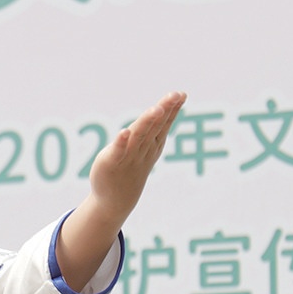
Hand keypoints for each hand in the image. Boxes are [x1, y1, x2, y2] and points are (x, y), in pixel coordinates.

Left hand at [88, 90, 184, 222]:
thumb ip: (153, 127)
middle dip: (164, 110)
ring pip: (139, 136)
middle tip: (175, 95)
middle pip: (154, 126)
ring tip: (156, 109)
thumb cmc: (131, 167)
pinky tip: (124, 132)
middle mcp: (142, 148)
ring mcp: (128, 156)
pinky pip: (118, 151)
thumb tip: (164, 106)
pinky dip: (121, 142)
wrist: (116, 199)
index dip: (172, 109)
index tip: (181, 94)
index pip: (163, 123)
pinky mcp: (111, 162)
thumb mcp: (145, 146)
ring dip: (147, 122)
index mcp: (152, 144)